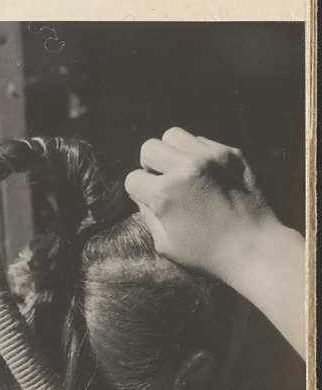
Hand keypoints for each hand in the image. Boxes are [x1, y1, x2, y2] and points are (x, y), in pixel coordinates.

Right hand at [124, 127, 278, 282]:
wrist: (255, 248)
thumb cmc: (208, 253)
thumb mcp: (165, 244)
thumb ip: (148, 215)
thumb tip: (141, 196)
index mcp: (165, 193)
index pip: (133, 178)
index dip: (138, 191)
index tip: (150, 200)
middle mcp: (185, 167)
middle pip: (150, 148)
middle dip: (150, 166)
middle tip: (163, 181)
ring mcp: (211, 156)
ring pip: (174, 136)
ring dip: (172, 153)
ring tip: (183, 171)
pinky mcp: (232, 153)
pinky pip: (202, 141)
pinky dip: (197, 154)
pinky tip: (206, 174)